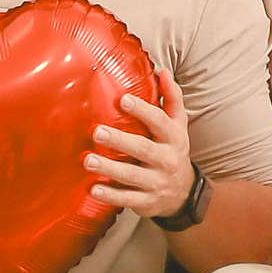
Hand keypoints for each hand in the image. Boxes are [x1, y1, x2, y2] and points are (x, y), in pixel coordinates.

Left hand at [84, 67, 194, 218]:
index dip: (143, 110)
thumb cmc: (173, 150)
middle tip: (97, 131)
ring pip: (132, 176)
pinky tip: (93, 188)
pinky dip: (111, 195)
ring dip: (110, 168)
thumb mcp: (178, 125)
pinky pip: (128, 199)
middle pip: (144, 149)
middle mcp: (167, 160)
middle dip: (120, 141)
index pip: (160, 121)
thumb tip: (162, 71)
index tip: (122, 100)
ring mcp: (157, 182)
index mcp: (174, 137)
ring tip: (88, 160)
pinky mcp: (146, 202)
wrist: (184, 193)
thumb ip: (172, 98)